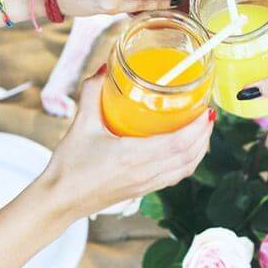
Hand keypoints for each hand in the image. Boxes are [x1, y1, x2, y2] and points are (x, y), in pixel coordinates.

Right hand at [39, 68, 213, 216]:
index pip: (179, 142)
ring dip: (200, 149)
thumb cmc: (69, 165)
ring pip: (186, 168)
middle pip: (190, 155)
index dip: (198, 126)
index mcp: (133, 156)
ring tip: (202, 128)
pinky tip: (186, 149)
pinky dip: (188, 162)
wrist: (59, 200)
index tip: (206, 108)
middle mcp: (145, 173)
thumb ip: (93, 92)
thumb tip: (106, 66)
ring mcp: (146, 184)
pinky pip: (175, 176)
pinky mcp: (142, 191)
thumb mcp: (80, 124)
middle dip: (204, 134)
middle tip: (208, 112)